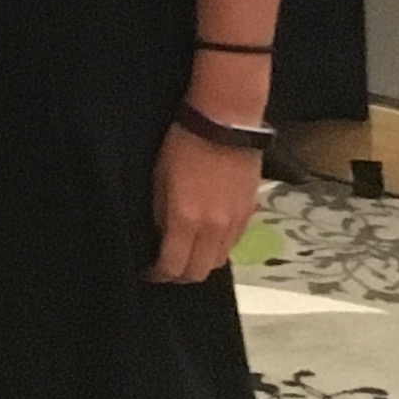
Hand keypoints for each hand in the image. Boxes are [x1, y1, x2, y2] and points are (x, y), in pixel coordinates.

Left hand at [147, 122, 260, 283]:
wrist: (226, 123)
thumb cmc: (184, 144)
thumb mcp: (159, 178)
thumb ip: (161, 213)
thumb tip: (161, 236)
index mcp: (186, 220)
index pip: (173, 266)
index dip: (158, 274)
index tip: (149, 271)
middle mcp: (214, 229)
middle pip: (199, 272)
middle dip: (180, 275)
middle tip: (166, 266)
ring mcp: (235, 223)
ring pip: (219, 261)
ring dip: (201, 263)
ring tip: (186, 251)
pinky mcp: (249, 213)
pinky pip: (233, 244)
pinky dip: (218, 247)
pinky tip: (206, 235)